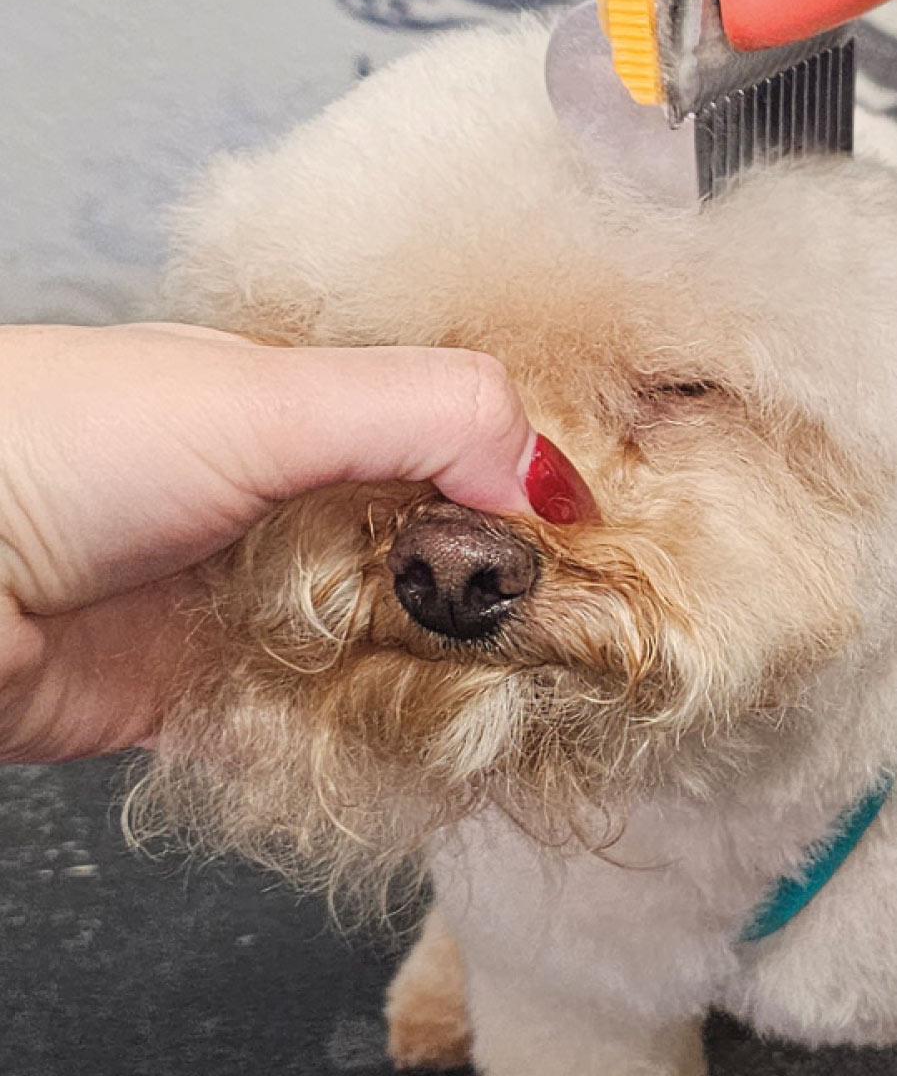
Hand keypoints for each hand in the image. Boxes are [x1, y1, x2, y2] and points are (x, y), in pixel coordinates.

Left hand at [0, 324, 593, 763]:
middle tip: (553, 648)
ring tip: (501, 704)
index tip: (581, 558)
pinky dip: (373, 737)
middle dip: (492, 605)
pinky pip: (328, 722)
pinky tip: (422, 744)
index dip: (524, 500)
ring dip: (442, 680)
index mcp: (315, 415)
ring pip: (392, 646)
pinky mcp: (229, 694)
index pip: (460, 450)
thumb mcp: (265, 401)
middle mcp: (299, 506)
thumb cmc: (67, 448)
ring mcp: (269, 602)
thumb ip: (424, 414)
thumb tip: (549, 485)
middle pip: (435, 558)